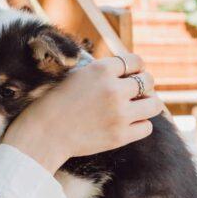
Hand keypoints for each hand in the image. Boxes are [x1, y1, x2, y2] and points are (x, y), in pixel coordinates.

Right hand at [1, 53, 162, 173]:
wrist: (43, 134)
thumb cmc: (55, 102)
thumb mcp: (76, 75)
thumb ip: (101, 71)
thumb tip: (125, 68)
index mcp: (102, 69)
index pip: (136, 61)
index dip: (135, 68)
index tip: (131, 75)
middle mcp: (114, 89)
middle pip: (148, 81)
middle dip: (143, 85)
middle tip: (134, 92)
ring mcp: (119, 114)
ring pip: (154, 104)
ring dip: (147, 104)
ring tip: (136, 107)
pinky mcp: (120, 136)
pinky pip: (147, 127)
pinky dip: (140, 124)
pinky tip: (129, 123)